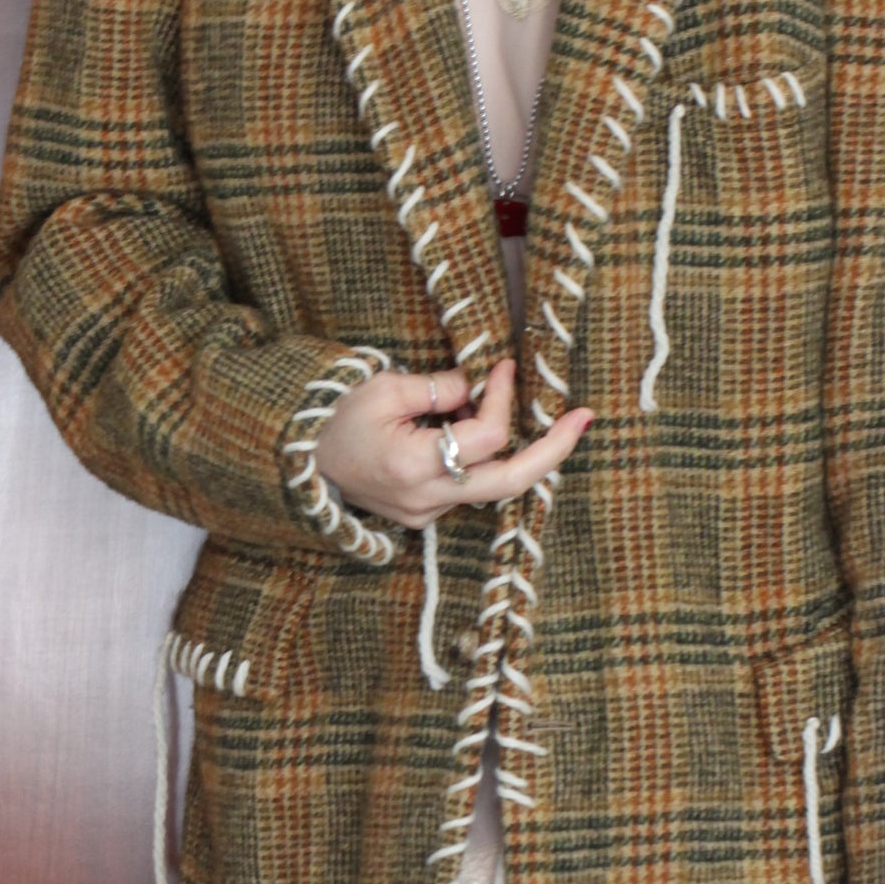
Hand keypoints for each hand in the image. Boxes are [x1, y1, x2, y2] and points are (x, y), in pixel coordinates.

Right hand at [318, 355, 590, 529]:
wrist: (300, 461)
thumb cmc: (336, 417)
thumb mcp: (386, 388)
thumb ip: (441, 388)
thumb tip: (482, 385)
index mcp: (414, 466)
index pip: (485, 435)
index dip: (501, 397)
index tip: (504, 366)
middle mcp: (426, 499)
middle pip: (510, 483)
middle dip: (553, 451)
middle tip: (585, 419)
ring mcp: (426, 514)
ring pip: (491, 486)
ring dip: (512, 448)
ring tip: (520, 412)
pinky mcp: (423, 517)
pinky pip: (467, 488)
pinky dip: (479, 457)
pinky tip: (469, 428)